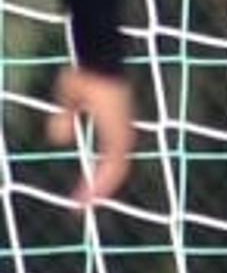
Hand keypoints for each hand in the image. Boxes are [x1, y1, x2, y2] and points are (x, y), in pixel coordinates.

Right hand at [47, 65, 135, 207]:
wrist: (97, 65)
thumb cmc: (86, 76)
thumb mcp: (70, 99)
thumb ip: (66, 118)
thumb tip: (58, 139)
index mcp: (116, 128)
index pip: (111, 159)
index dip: (100, 176)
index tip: (85, 192)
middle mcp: (122, 134)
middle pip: (115, 169)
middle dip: (100, 187)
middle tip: (82, 206)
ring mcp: (123, 133)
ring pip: (116, 168)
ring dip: (101, 187)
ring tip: (84, 203)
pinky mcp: (119, 133)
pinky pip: (114, 161)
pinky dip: (104, 178)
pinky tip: (94, 191)